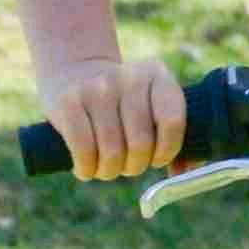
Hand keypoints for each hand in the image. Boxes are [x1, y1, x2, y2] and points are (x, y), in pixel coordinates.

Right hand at [42, 57, 184, 178]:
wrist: (74, 73)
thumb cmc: (122, 103)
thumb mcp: (151, 105)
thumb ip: (171, 138)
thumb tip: (180, 174)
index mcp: (157, 75)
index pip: (172, 121)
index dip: (167, 151)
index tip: (157, 159)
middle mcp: (129, 78)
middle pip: (141, 143)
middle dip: (135, 166)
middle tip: (128, 165)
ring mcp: (97, 88)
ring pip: (112, 152)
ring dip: (110, 171)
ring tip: (107, 167)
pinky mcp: (68, 102)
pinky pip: (84, 150)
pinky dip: (87, 169)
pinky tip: (87, 168)